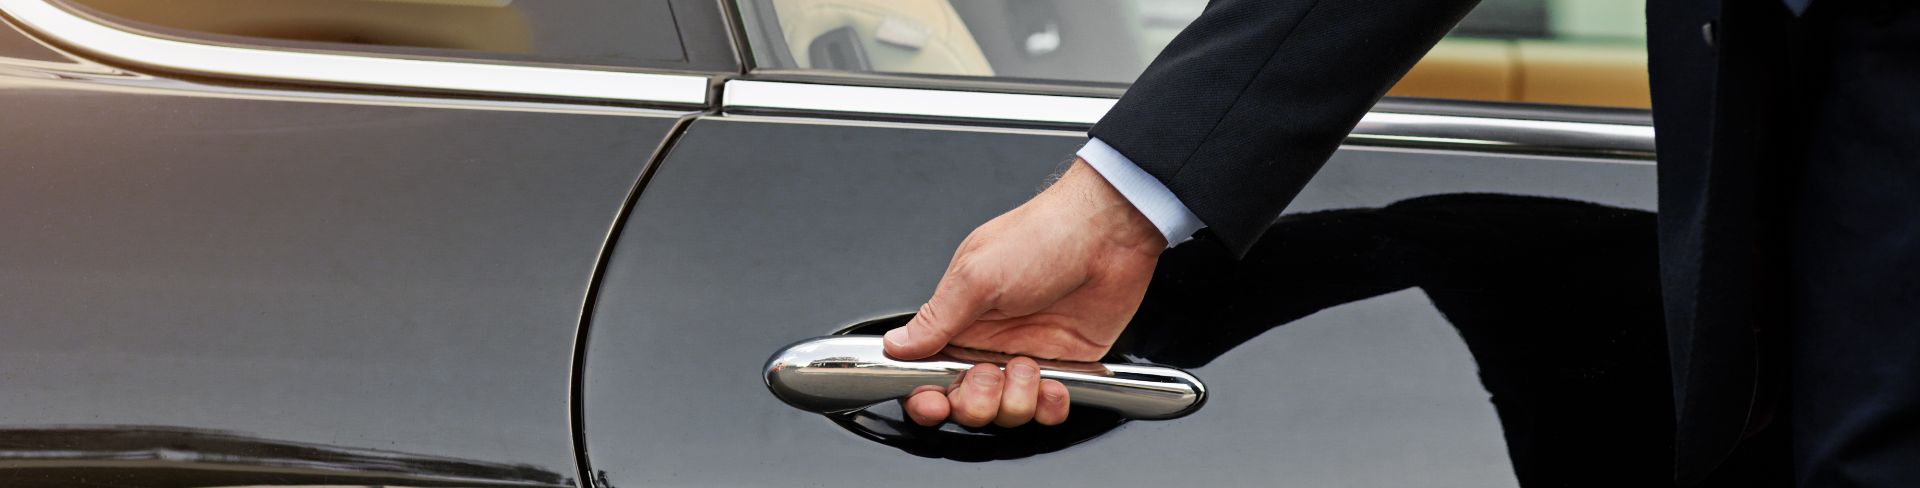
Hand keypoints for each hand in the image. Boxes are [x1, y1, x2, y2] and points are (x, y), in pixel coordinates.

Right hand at [886, 158, 1165, 427]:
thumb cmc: (1043, 236)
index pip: (928, 373)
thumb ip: (936, 318)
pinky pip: (1049, 409)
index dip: (927, 398)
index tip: (934, 403)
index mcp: (960, 320)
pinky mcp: (1065, 366)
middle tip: (988, 375)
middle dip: (975, 401)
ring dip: (1017, 398)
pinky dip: (1051, 405)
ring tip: (1028, 366)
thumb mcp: (977, 275)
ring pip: (1008, 413)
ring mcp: (1028, 357)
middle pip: (966, 404)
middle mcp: (990, 343)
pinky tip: (1054, 382)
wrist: (1110, 233)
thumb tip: (896, 345)